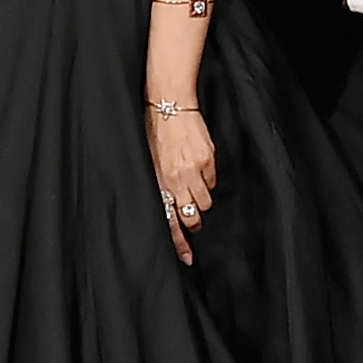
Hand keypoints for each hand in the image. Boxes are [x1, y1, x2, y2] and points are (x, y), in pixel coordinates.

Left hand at [149, 104, 216, 267]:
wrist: (170, 105)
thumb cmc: (155, 131)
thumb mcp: (150, 162)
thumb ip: (161, 185)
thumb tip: (170, 206)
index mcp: (161, 182)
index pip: (171, 220)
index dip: (180, 242)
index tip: (187, 257)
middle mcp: (178, 179)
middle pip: (193, 215)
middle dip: (193, 219)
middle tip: (191, 212)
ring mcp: (195, 169)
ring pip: (206, 200)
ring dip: (200, 197)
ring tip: (192, 181)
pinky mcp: (208, 159)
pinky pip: (213, 180)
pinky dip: (207, 178)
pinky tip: (197, 165)